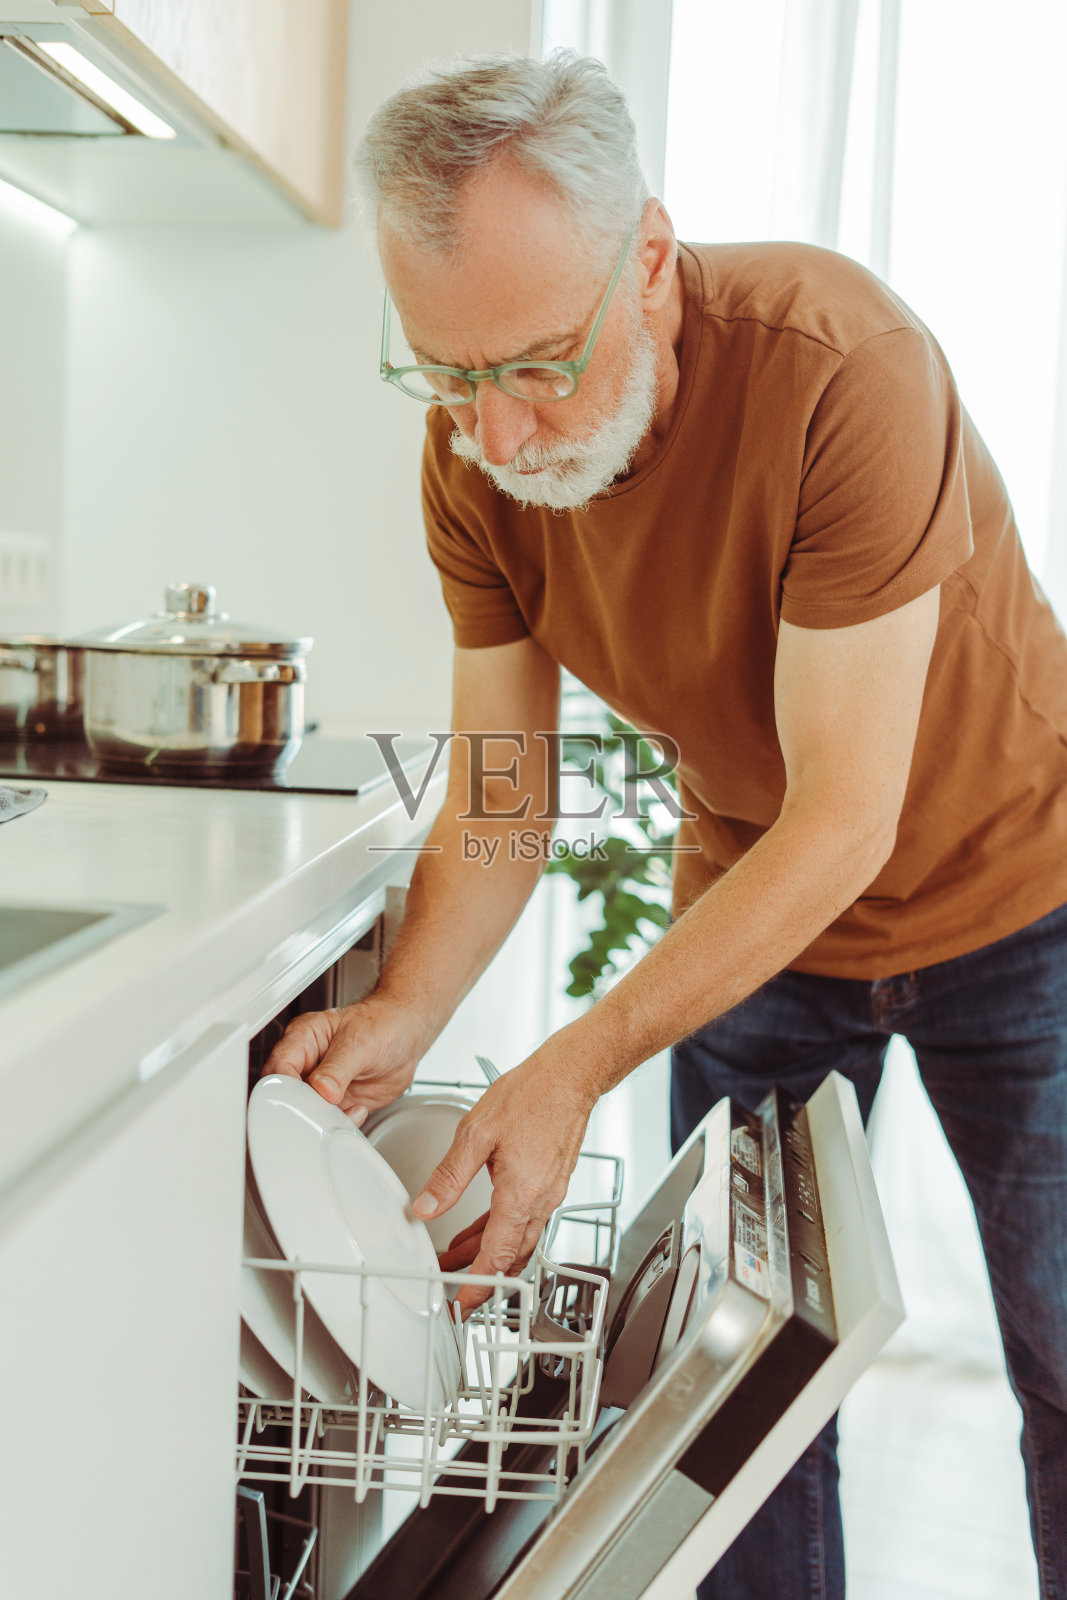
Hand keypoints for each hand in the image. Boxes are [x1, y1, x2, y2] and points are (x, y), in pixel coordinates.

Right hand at [262, 994, 425, 1120]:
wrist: (407, 1035)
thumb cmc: (382, 1024)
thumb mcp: (360, 1042)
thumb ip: (338, 1068)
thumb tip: (321, 1090)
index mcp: (303, 1039)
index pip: (280, 1067)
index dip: (285, 1087)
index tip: (301, 1101)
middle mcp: (307, 1063)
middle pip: (286, 1094)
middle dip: (302, 1109)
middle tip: (322, 1113)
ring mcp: (320, 1085)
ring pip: (306, 1112)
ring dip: (323, 1119)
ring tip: (344, 1113)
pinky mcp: (336, 1102)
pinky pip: (329, 1121)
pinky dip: (340, 1124)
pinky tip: (356, 1112)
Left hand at [414, 1048, 598, 1315]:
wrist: (572, 1074)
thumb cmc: (532, 1094)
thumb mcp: (476, 1133)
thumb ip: (448, 1177)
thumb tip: (425, 1207)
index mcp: (521, 1194)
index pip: (497, 1258)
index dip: (477, 1286)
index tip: (461, 1304)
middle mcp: (541, 1201)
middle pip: (510, 1257)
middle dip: (480, 1277)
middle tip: (452, 1287)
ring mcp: (550, 1193)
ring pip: (518, 1240)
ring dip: (488, 1254)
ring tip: (456, 1257)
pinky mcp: (551, 1182)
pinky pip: (525, 1220)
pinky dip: (501, 1232)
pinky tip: (480, 1226)